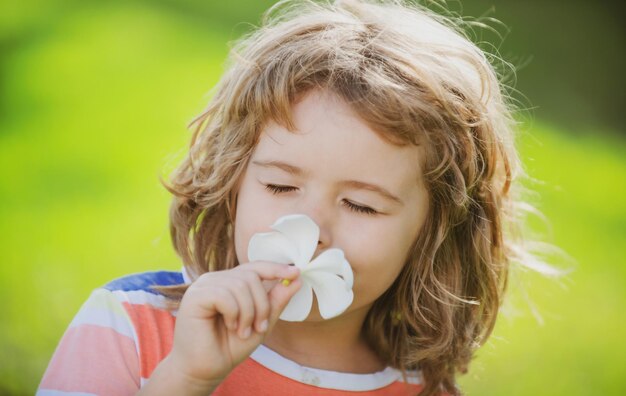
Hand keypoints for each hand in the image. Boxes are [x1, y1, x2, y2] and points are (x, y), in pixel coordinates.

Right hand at [150, 262, 300, 392]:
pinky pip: (224, 294)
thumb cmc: (230, 347)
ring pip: (240, 285)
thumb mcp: (261, 322)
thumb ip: (276, 300)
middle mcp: (216, 280)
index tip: (296, 272)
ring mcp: (204, 285)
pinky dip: (234, 313)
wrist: (206, 370)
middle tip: (259, 327)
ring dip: (248, 313)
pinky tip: (230, 326)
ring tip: (242, 331)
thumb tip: (296, 278)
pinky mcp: (195, 295)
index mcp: (230, 282)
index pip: (255, 267)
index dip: (275, 268)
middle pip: (252, 276)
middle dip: (262, 304)